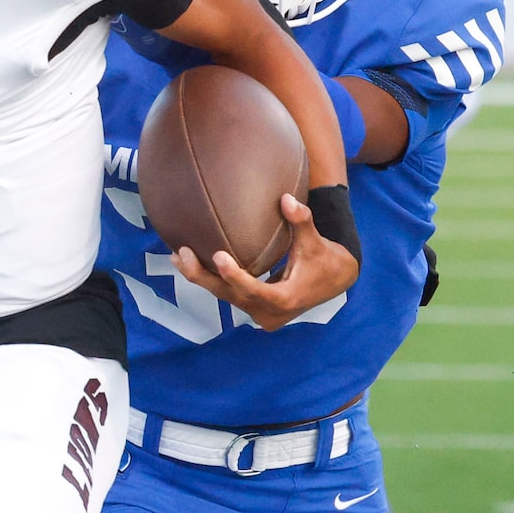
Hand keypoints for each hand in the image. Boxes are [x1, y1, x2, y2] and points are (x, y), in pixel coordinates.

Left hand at [173, 194, 358, 332]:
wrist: (335, 281)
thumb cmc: (326, 259)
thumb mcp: (316, 241)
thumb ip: (302, 220)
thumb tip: (286, 198)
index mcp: (285, 300)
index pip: (254, 290)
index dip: (234, 275)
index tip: (217, 256)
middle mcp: (269, 313)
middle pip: (230, 296)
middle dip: (203, 277)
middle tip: (182, 254)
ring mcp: (260, 314)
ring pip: (225, 296)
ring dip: (201, 278)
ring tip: (178, 256)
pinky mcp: (255, 309)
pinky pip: (229, 294)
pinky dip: (213, 279)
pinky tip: (191, 262)